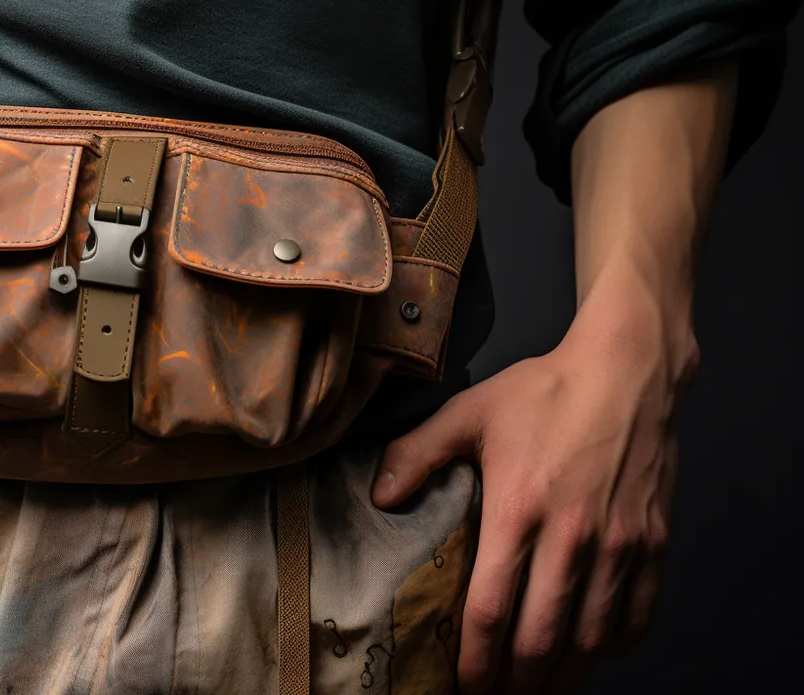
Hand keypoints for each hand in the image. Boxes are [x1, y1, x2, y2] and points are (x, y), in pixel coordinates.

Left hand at [372, 309, 692, 693]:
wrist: (629, 369)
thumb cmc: (546, 391)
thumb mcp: (468, 412)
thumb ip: (415, 455)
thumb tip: (378, 497)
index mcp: (519, 510)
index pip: (493, 609)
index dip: (477, 659)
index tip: (465, 684)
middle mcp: (573, 536)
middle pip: (542, 638)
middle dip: (517, 682)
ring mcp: (620, 544)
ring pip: (593, 637)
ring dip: (565, 674)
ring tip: (540, 689)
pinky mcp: (654, 542)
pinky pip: (640, 614)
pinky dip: (616, 645)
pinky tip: (594, 655)